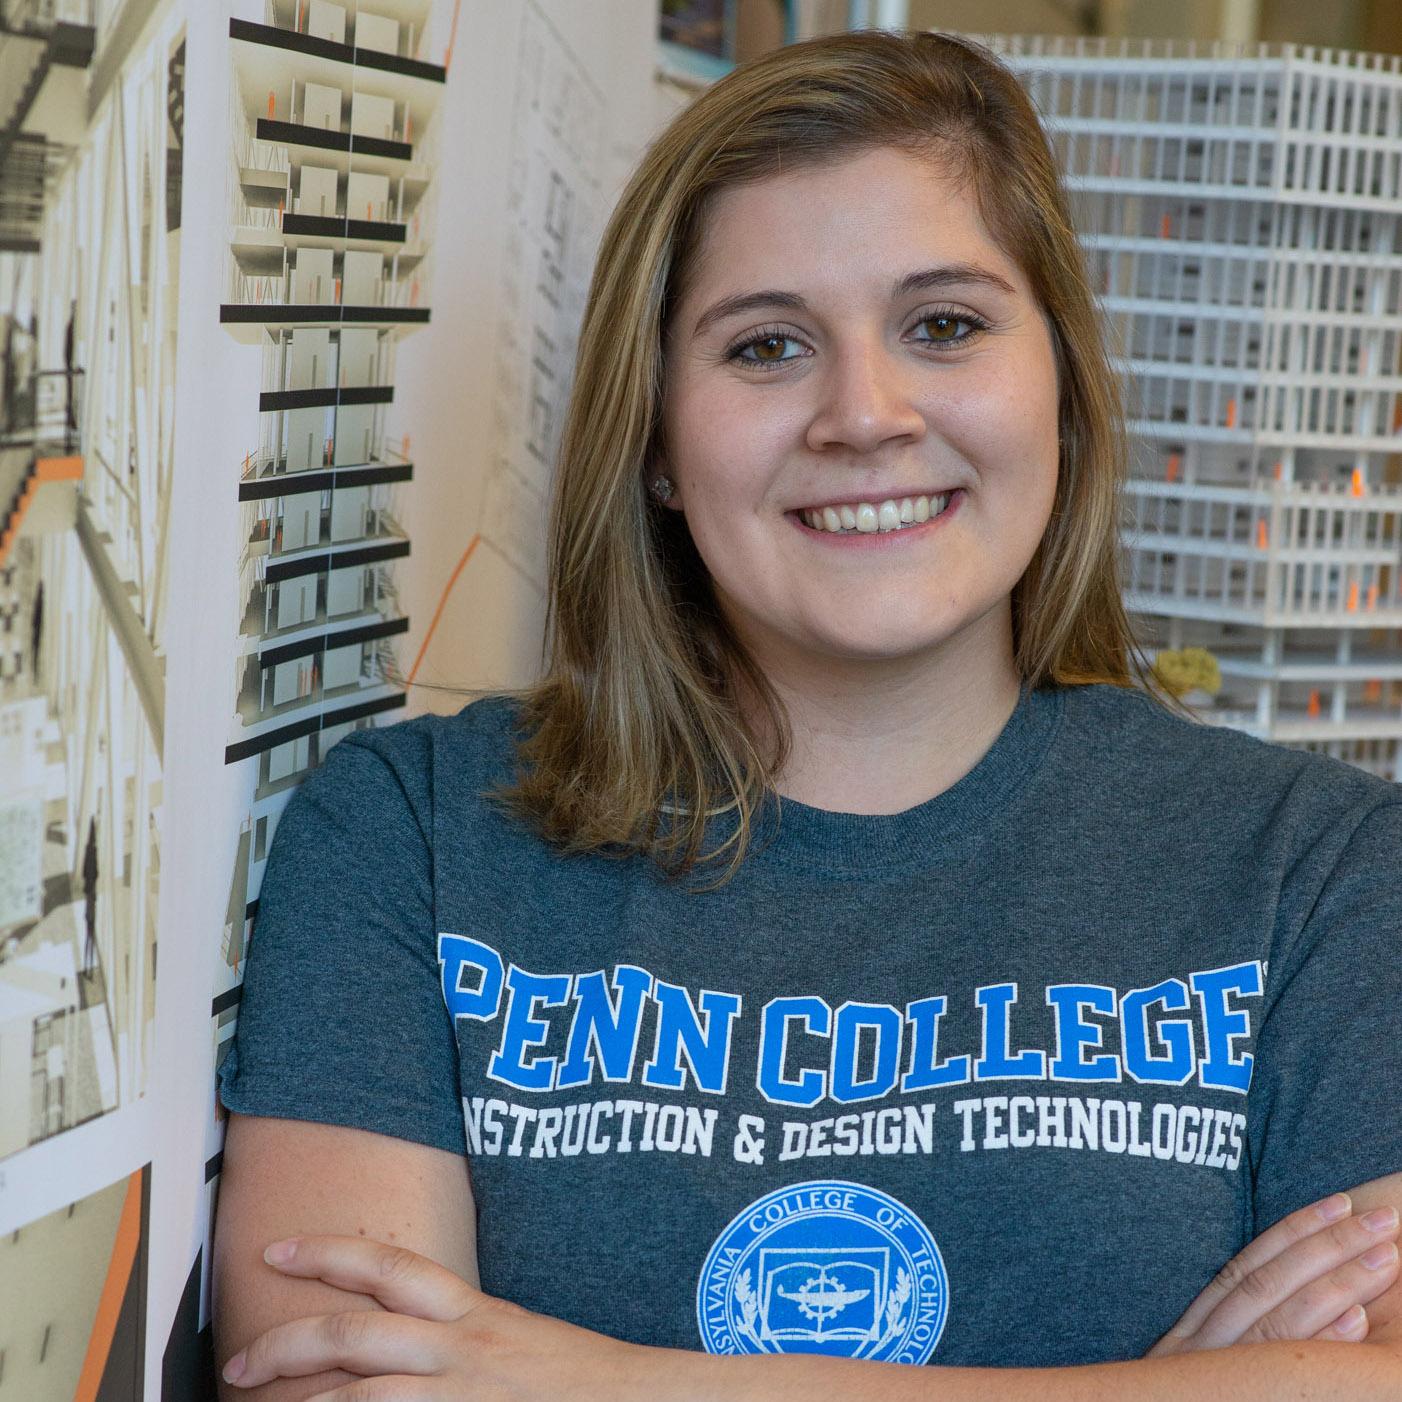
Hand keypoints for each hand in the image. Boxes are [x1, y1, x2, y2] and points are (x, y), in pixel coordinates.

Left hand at [221, 1235, 673, 1401]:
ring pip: (359, 1396)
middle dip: (285, 1344)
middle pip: (354, 1334)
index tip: (279, 1250)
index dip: (327, 1251)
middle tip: (238, 1361)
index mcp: (473, 1314)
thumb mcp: (515, 1338)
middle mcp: (460, 1349)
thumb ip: (460, 1332)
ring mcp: (460, 1396)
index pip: (389, 1265)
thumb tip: (403, 1336)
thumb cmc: (579, 1378)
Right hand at [1147, 1192, 1400, 1354]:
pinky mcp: (1237, 1397)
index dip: (1294, 1230)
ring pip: (1281, 1319)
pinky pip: (1281, 1370)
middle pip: (1270, 1285)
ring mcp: (1221, 1377)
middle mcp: (1203, 1349)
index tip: (1341, 1202)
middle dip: (1330, 1248)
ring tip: (1387, 1259)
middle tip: (1385, 1223)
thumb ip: (1231, 1335)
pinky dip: (1319, 1345)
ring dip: (1338, 1284)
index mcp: (1193, 1331)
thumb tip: (1318, 1312)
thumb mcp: (1192, 1374)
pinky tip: (1358, 1324)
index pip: (1248, 1265)